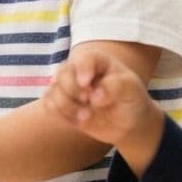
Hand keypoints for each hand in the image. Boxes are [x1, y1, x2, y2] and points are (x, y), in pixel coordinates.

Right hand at [44, 46, 161, 149]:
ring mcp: (69, 88)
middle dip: (72, 90)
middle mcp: (79, 71)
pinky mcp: (63, 105)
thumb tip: (95, 96)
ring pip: (53, 91)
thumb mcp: (132, 89)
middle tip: (88, 100)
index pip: (84, 59)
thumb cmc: (131, 99)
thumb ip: (115, 87)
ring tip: (86, 116)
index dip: (81, 69)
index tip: (86, 84)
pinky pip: (49, 106)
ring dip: (67, 106)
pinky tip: (77, 122)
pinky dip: (61, 115)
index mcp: (97, 62)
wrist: (129, 123)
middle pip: (62, 74)